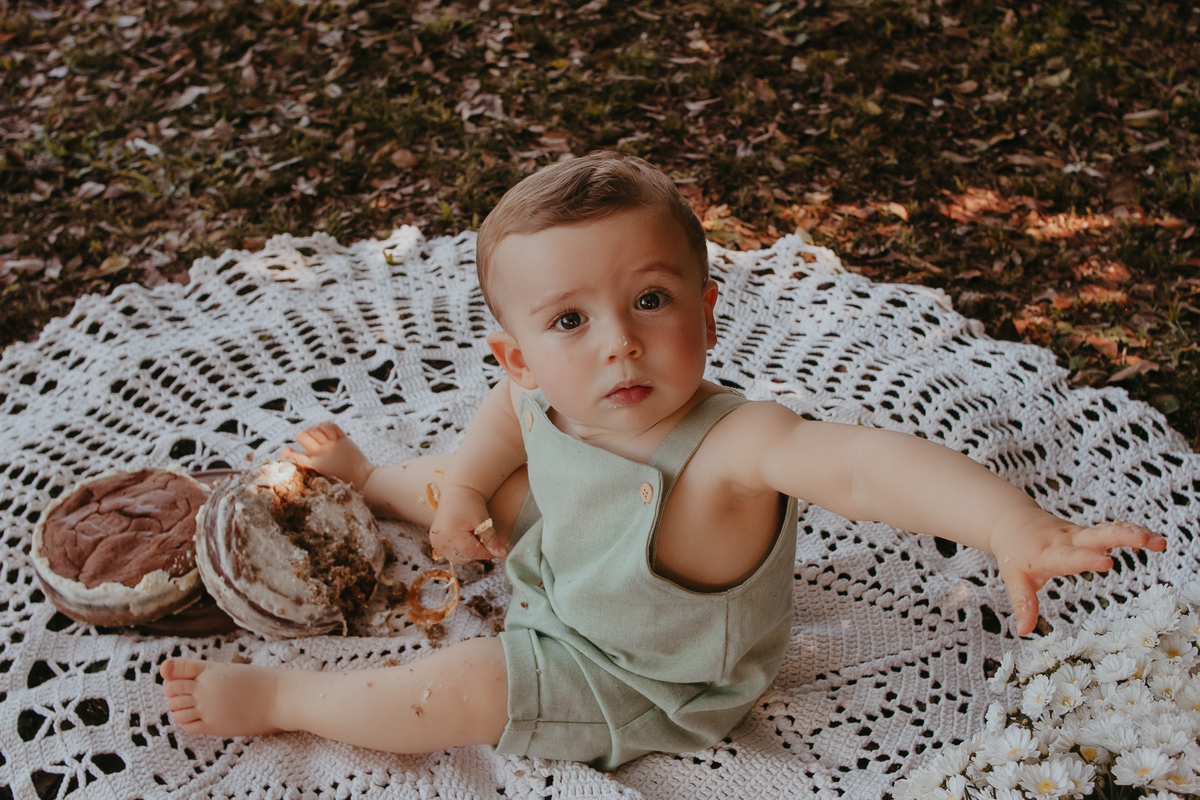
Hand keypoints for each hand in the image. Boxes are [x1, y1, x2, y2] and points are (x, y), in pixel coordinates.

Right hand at [428, 484, 506, 564]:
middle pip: (464, 557)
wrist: (458, 492)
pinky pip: (450, 553)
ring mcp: (435, 541)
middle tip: (486, 542)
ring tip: (476, 539)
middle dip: (477, 553)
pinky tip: (467, 539)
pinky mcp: (435, 541)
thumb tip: (502, 554)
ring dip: (469, 553)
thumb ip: (491, 540)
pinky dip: (460, 550)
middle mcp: (439, 540)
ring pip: (457, 558)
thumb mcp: (483, 521)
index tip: (497, 550)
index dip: (487, 553)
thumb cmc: (471, 504)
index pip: (472, 553)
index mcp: (450, 534)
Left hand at [990, 511, 1166, 635]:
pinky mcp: (1088, 532)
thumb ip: (1023, 603)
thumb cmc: (1016, 555)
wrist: (1013, 523)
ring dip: (1133, 534)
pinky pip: (1112, 530)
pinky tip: (1156, 540)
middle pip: (1095, 536)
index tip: (1107, 562)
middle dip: (1120, 537)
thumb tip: (1024, 631)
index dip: (1086, 559)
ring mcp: (1080, 534)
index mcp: (1049, 554)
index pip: (1069, 556)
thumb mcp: (1014, 579)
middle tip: (1143, 540)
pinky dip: (1133, 532)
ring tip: (1158, 542)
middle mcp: (1067, 540)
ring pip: (1108, 530)